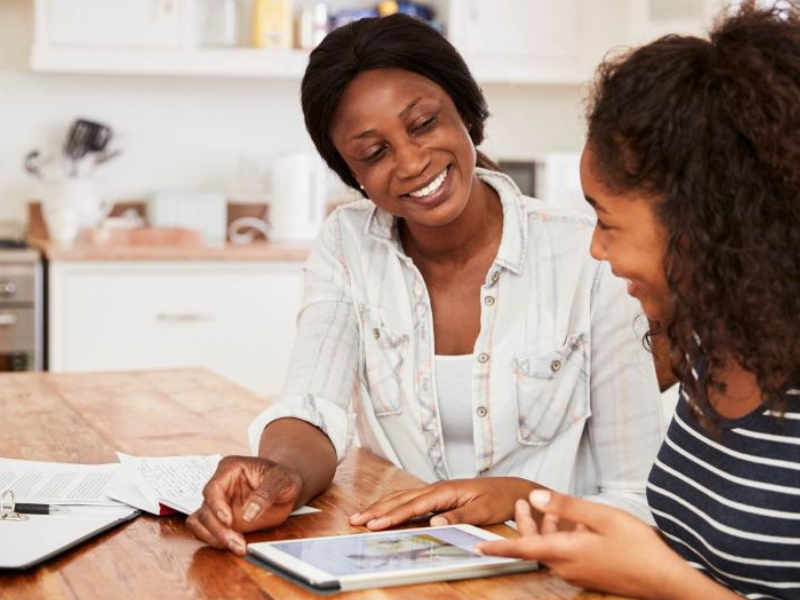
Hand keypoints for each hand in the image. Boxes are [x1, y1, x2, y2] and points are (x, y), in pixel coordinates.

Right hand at [186, 455, 302, 555]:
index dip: (217, 506)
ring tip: (236, 546)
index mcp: (230, 469)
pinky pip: (206, 531)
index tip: (228, 521)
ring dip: (213, 537)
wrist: (287, 487)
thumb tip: (248, 513)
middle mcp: (220, 486)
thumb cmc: (283, 477)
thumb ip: (266, 494)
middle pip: (205, 509)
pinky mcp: (221, 520)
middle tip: (236, 542)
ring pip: (200, 522)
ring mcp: (219, 504)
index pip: (213, 488)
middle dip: (218, 529)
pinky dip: (214, 541)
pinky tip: (233, 544)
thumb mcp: (281, 480)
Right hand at [349, 477, 535, 529]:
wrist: (513, 490)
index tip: (374, 524)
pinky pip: (411, 501)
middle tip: (355, 520)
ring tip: (362, 516)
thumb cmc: (500, 499)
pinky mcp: (439, 497)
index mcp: (445, 490)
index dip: (392, 516)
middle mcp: (437, 488)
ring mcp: (437, 491)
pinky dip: (394, 506)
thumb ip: (459, 516)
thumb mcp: (483, 511)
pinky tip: (385, 511)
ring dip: (381, 507)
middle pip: (401, 499)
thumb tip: (434, 521)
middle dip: (377, 510)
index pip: (413, 505)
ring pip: (402, 498)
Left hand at [475, 490, 708, 599]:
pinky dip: (563, 538)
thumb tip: (536, 497)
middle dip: (526, 524)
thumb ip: (566, 506)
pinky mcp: (591, 575)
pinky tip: (576, 524)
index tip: (476, 548)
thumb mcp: (600, 517)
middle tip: (520, 503)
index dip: (498, 547)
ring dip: (546, 529)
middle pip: (536, 546)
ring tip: (545, 506)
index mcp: (566, 553)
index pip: (523, 548)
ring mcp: (579, 574)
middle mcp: (567, 567)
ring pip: (552, 549)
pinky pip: (567, 555)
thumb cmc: (638, 547)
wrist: (667, 579)